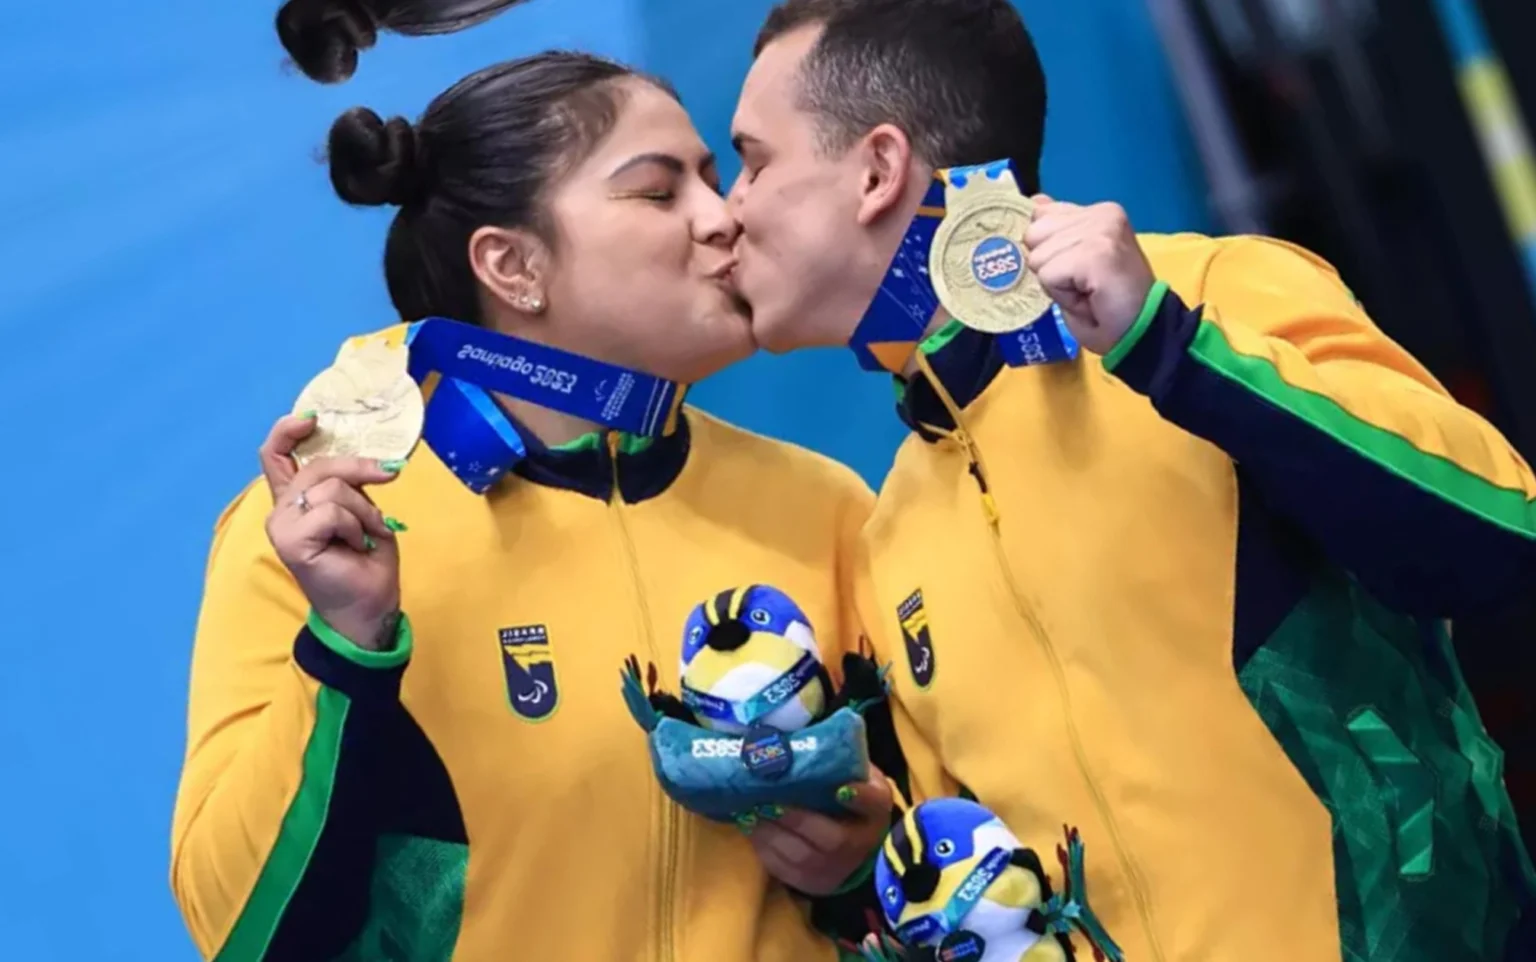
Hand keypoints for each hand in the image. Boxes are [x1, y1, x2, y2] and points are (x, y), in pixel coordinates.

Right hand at [260, 414, 403, 647]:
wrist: (369, 606)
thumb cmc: (367, 561)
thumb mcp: (363, 510)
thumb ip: (350, 483)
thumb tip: (374, 462)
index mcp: (296, 500)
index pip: (276, 455)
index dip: (289, 430)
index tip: (313, 418)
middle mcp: (282, 510)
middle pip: (319, 465)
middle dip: (360, 472)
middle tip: (384, 488)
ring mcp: (281, 526)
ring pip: (331, 488)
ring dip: (364, 511)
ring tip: (366, 537)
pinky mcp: (289, 541)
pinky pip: (331, 512)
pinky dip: (355, 527)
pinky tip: (356, 547)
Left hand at [749, 767, 893, 895]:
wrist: (852, 849)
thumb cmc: (848, 803)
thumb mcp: (855, 778)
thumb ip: (841, 763)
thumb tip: (804, 741)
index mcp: (875, 810)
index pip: (875, 802)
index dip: (861, 797)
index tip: (841, 788)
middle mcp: (860, 845)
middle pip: (831, 839)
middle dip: (792, 818)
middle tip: (764, 798)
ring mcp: (835, 870)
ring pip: (801, 857)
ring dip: (769, 833)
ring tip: (749, 810)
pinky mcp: (810, 883)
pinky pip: (783, 868)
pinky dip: (762, 847)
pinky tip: (750, 826)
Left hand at [1024, 196, 1156, 354]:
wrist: (1143, 331)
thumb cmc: (1106, 304)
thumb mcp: (1072, 259)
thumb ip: (1056, 230)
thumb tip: (1035, 203)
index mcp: (1097, 211)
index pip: (1040, 214)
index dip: (1047, 249)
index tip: (1076, 268)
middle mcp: (1101, 213)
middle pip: (1033, 234)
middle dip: (1048, 266)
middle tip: (1081, 283)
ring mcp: (1101, 230)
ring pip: (1038, 257)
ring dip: (1056, 284)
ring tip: (1087, 291)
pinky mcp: (1097, 252)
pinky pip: (1049, 275)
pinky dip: (1062, 295)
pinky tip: (1088, 297)